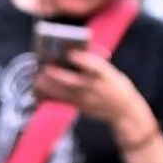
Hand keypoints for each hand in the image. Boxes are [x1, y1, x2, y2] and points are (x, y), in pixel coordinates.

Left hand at [33, 50, 150, 144]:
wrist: (124, 110)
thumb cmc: (116, 86)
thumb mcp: (111, 72)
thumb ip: (94, 64)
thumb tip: (74, 52)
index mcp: (105, 75)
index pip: (93, 65)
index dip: (81, 59)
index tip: (69, 51)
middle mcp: (94, 87)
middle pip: (73, 81)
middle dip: (57, 74)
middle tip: (44, 67)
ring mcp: (86, 98)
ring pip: (63, 92)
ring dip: (48, 85)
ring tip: (38, 78)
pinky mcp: (79, 106)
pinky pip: (61, 100)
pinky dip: (50, 95)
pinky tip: (40, 90)